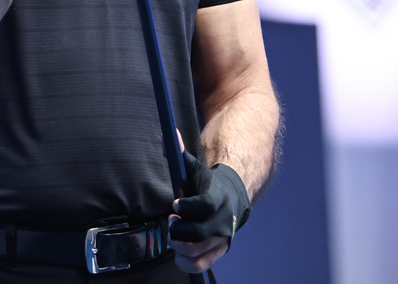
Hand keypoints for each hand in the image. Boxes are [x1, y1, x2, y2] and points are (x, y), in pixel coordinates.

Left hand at [168, 150, 250, 273]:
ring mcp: (223, 237)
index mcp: (218, 196)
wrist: (232, 197)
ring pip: (199, 250)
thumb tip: (165, 134)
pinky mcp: (220, 250)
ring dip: (179, 246)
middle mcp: (223, 219)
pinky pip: (203, 264)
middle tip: (170, 221)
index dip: (188, 207)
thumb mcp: (194, 167)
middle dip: (179, 230)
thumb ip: (179, 153)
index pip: (205, 205)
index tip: (174, 204)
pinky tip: (177, 253)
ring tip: (172, 234)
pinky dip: (187, 263)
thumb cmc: (207, 184)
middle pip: (201, 232)